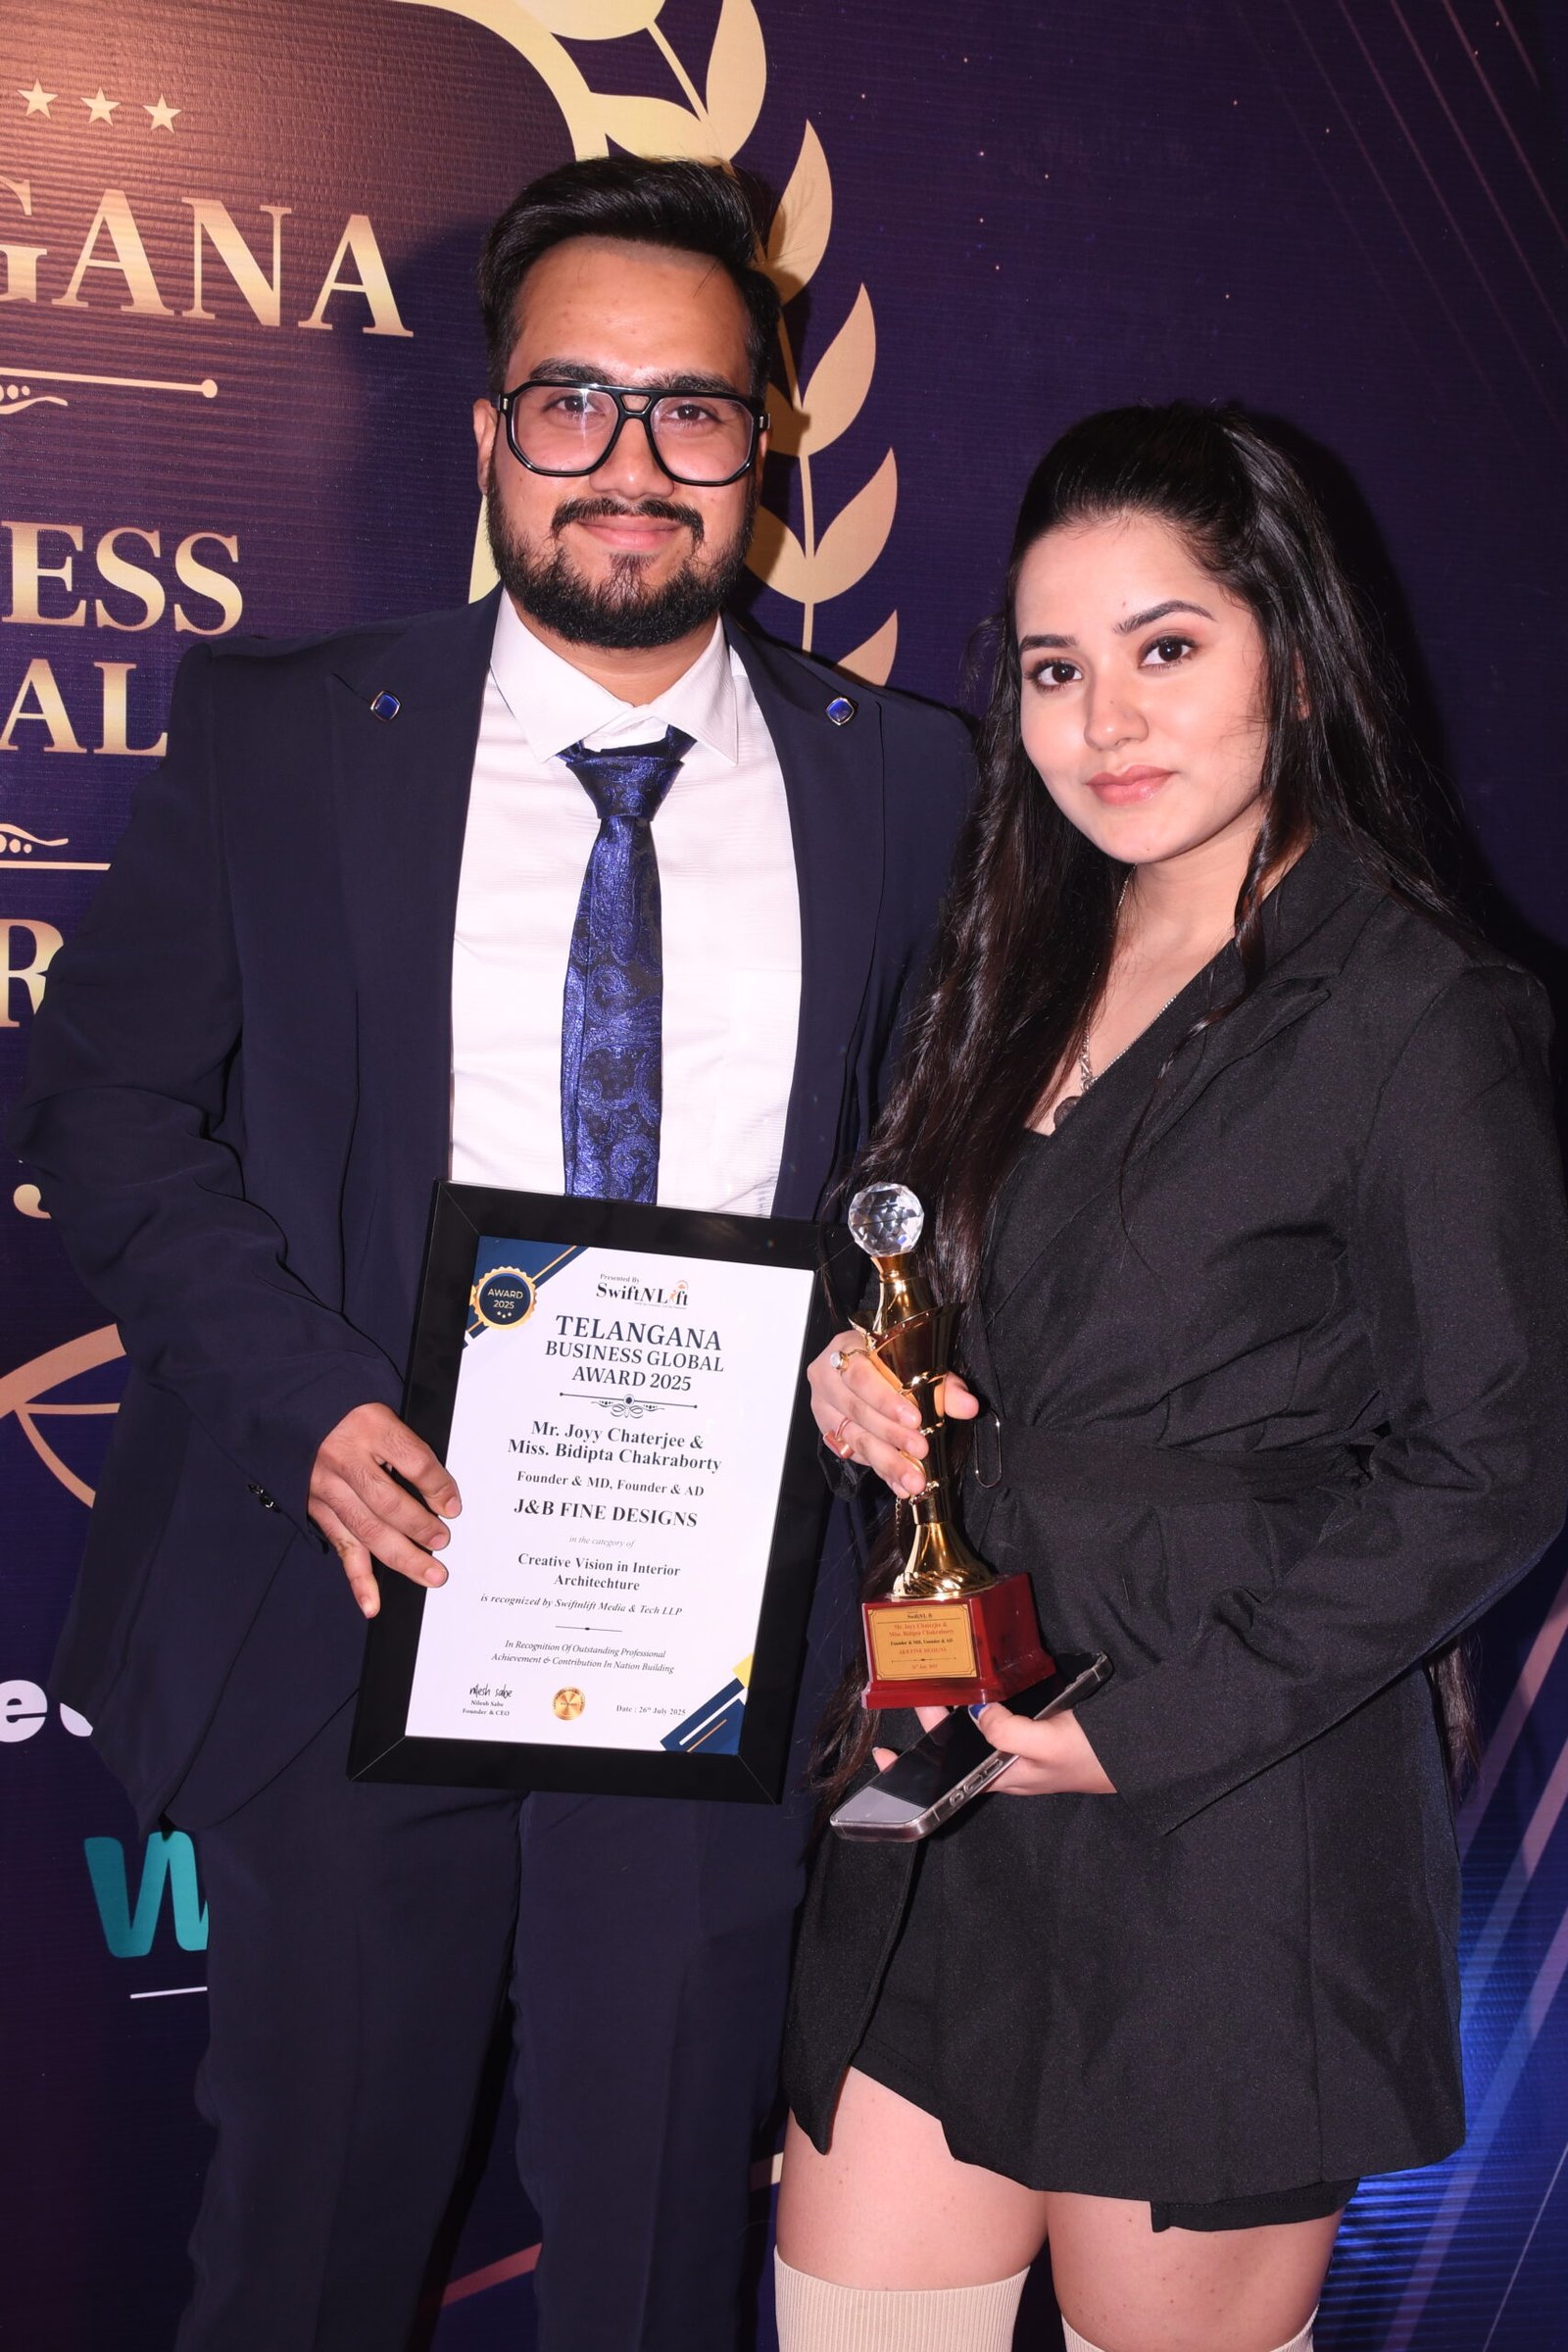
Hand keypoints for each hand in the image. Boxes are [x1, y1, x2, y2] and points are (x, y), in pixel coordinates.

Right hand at [308, 1403, 460, 1619]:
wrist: (296, 1410)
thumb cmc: (350, 1412)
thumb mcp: (384, 1411)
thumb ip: (409, 1447)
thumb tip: (443, 1492)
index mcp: (370, 1425)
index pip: (413, 1461)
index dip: (437, 1486)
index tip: (454, 1506)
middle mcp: (345, 1457)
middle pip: (388, 1501)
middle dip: (419, 1528)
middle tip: (443, 1543)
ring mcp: (327, 1486)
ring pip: (368, 1529)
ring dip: (401, 1556)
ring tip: (430, 1574)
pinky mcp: (317, 1508)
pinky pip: (342, 1545)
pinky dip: (358, 1578)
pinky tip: (373, 1603)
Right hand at [808, 1328, 979, 1498]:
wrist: (864, 1364)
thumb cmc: (891, 1359)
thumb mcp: (917, 1363)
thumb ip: (943, 1384)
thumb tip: (969, 1406)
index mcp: (846, 1349)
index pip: (861, 1376)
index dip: (886, 1399)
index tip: (915, 1419)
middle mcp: (828, 1378)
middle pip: (857, 1410)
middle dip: (892, 1435)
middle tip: (921, 1451)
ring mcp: (824, 1407)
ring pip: (855, 1438)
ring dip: (887, 1461)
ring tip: (913, 1479)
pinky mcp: (830, 1432)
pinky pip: (855, 1454)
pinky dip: (881, 1470)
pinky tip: (899, 1483)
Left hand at [873, 1704, 1115, 1792]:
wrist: (1137, 1755)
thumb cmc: (1090, 1757)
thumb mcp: (1045, 1745)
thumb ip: (1006, 1731)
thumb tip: (975, 1711)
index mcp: (999, 1777)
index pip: (946, 1777)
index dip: (913, 1769)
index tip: (882, 1753)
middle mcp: (1004, 1766)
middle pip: (957, 1747)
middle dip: (934, 1722)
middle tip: (916, 1688)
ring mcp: (1021, 1749)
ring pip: (977, 1731)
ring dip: (957, 1709)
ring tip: (939, 1682)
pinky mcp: (1037, 1731)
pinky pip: (1001, 1718)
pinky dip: (986, 1702)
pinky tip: (982, 1683)